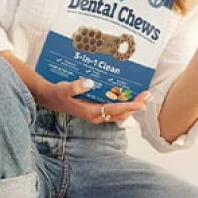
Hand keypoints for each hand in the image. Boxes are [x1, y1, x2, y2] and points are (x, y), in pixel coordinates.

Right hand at [36, 79, 150, 123]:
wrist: (49, 98)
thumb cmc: (57, 93)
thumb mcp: (63, 89)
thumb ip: (75, 86)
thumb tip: (90, 83)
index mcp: (90, 112)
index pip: (114, 110)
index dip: (129, 107)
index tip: (142, 104)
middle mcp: (96, 115)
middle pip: (121, 113)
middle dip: (136, 105)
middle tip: (149, 96)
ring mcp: (97, 114)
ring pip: (119, 113)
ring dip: (132, 106)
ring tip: (144, 96)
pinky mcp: (96, 110)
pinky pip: (114, 110)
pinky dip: (124, 105)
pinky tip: (130, 96)